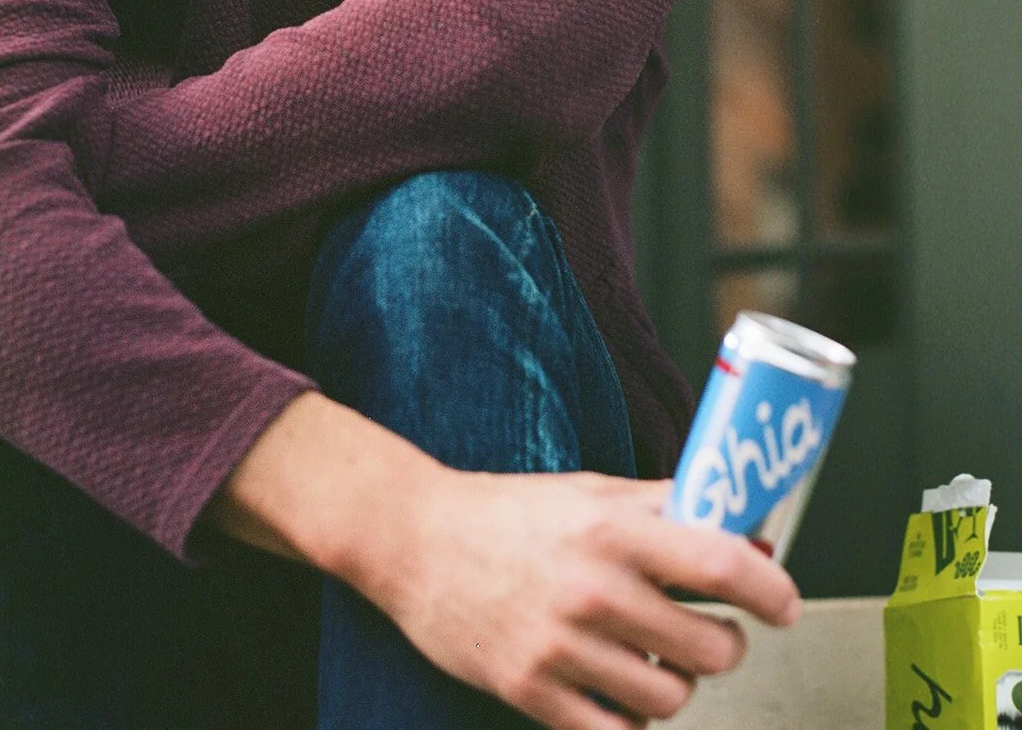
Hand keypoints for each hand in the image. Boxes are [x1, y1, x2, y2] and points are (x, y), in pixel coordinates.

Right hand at [378, 467, 798, 728]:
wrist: (414, 539)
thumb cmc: (506, 511)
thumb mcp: (588, 490)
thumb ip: (663, 506)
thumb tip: (742, 527)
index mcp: (610, 530)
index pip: (720, 565)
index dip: (770, 589)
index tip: (783, 602)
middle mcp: (591, 588)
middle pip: (709, 647)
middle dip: (726, 644)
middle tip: (713, 631)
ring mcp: (560, 646)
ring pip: (670, 696)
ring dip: (677, 682)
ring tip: (656, 657)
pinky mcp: (530, 691)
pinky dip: (630, 719)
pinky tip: (620, 690)